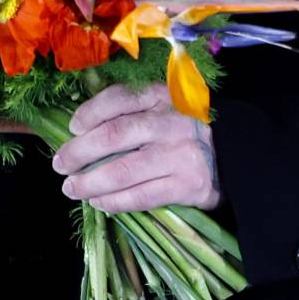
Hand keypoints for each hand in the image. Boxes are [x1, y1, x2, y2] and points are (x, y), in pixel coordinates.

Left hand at [52, 82, 221, 213]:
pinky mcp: (186, 185)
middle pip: (114, 135)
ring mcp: (179, 155)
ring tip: (73, 188)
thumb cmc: (189, 130)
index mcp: (164, 96)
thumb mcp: (168, 107)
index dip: (90, 112)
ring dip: (90, 182)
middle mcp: (171, 122)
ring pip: (123, 171)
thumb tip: (83, 129)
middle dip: (79, 152)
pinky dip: (114, 202)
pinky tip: (100, 203)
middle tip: (60, 165)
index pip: (120, 98)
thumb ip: (135, 110)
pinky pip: (140, 196)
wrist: (238, 156)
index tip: (73, 127)